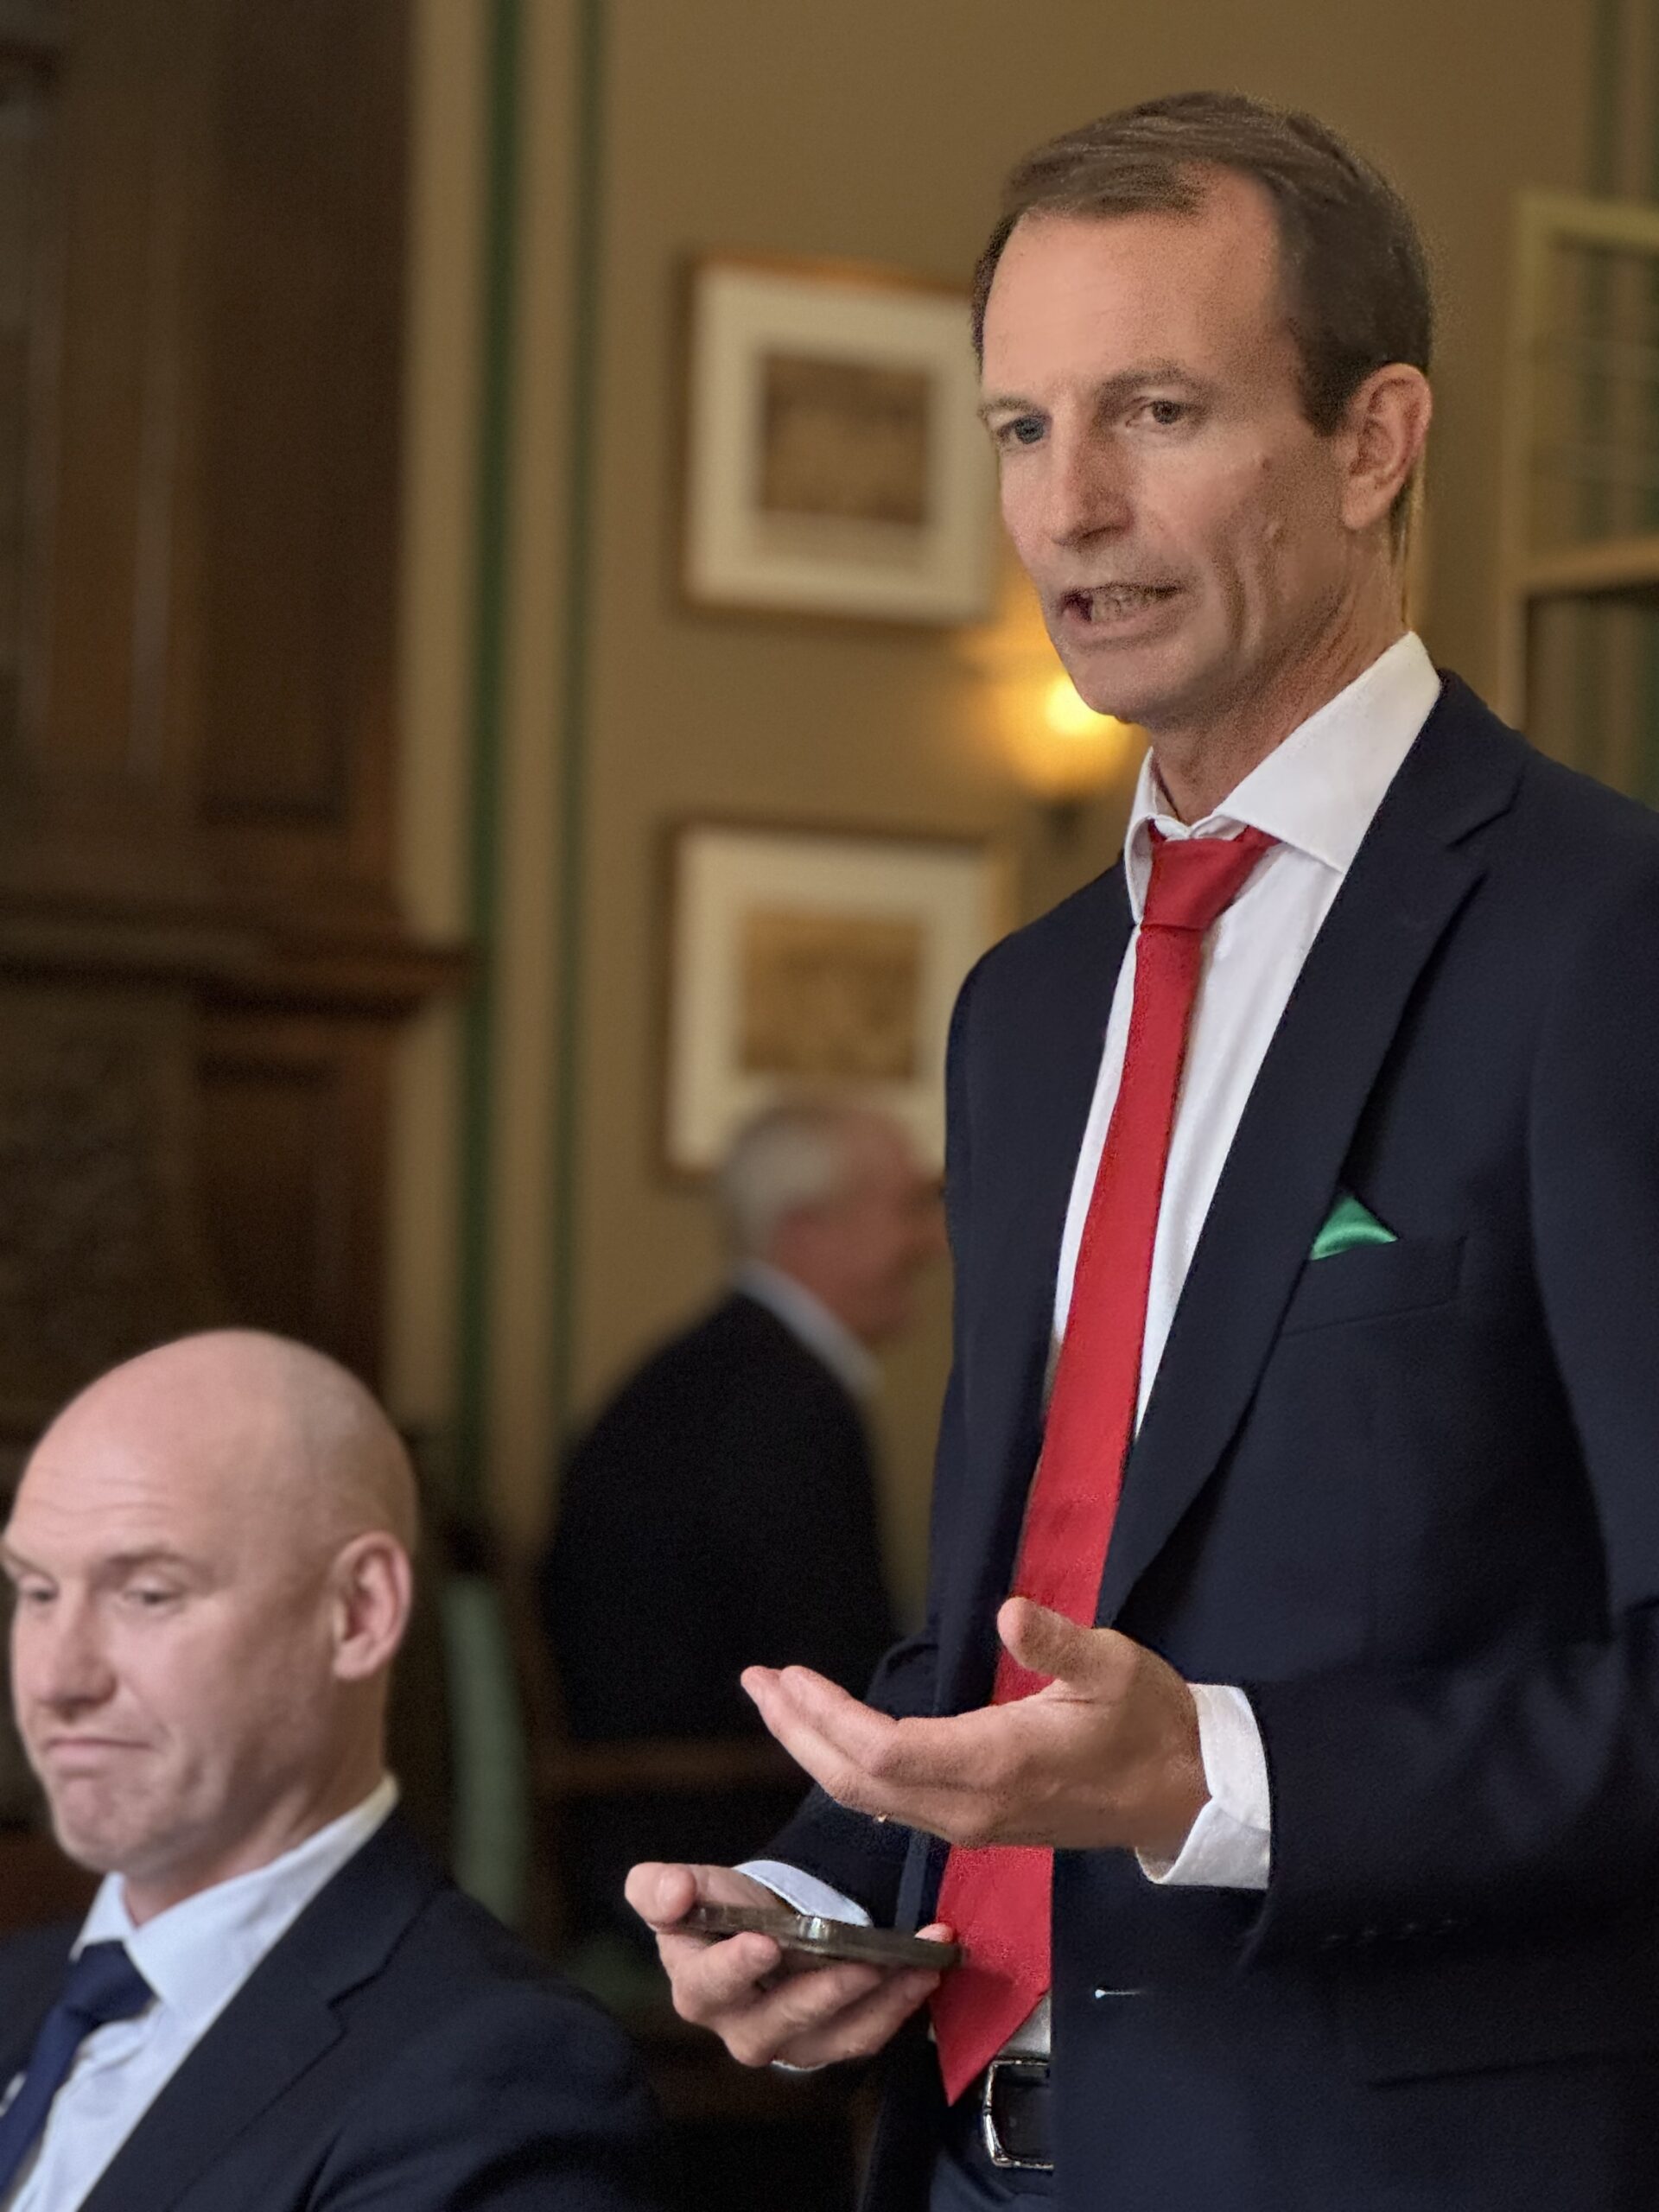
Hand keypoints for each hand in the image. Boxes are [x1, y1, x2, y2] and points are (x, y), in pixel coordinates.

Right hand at [624, 1861, 950, 2068]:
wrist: (760, 1928)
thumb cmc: (720, 1911)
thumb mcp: (685, 1888)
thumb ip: (661, 1888)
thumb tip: (671, 1894)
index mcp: (699, 1989)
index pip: (712, 1985)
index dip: (735, 1967)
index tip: (765, 1942)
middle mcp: (743, 2028)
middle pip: (781, 2022)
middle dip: (824, 1991)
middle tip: (861, 1961)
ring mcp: (792, 2042)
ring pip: (836, 2034)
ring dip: (880, 2000)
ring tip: (914, 1963)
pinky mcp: (832, 2042)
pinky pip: (869, 2033)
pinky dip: (901, 2002)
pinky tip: (925, 1969)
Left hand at [743, 1597, 1207, 1858]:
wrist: (1187, 1792)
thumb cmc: (1150, 1720)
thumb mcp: (1115, 1666)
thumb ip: (1058, 1643)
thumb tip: (1009, 1613)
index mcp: (997, 1764)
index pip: (886, 1752)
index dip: (829, 1717)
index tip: (789, 1675)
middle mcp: (971, 1807)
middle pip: (859, 1783)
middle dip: (799, 1734)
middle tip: (756, 1682)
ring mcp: (972, 1824)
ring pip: (872, 1798)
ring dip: (817, 1750)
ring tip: (780, 1702)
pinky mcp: (978, 1824)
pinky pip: (895, 1804)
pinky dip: (851, 1768)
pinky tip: (832, 1739)